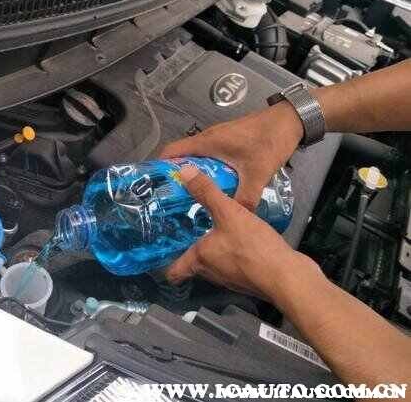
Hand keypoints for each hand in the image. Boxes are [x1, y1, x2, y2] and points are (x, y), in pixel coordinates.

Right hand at [161, 103, 302, 209]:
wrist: (291, 120)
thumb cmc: (270, 140)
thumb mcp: (257, 173)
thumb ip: (246, 197)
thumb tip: (237, 217)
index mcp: (207, 143)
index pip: (172, 151)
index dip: (159, 166)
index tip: (155, 186)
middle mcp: (208, 138)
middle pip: (182, 156)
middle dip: (175, 176)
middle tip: (172, 198)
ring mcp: (219, 138)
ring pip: (197, 158)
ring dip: (192, 174)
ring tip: (191, 196)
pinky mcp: (229, 141)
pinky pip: (210, 157)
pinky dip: (207, 170)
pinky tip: (215, 186)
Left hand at [165, 167, 318, 299]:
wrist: (289, 277)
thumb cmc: (253, 248)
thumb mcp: (228, 213)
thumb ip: (206, 192)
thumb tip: (183, 171)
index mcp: (200, 260)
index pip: (173, 272)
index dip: (164, 264)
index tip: (160, 249)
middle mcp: (212, 272)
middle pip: (194, 264)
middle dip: (190, 247)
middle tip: (187, 227)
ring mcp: (232, 277)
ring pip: (215, 263)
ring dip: (213, 248)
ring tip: (212, 227)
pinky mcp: (251, 277)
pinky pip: (236, 262)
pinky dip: (234, 251)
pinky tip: (240, 235)